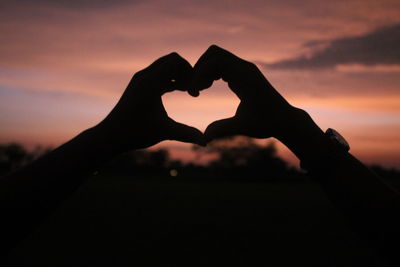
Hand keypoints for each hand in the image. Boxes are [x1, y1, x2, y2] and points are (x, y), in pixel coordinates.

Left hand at [95, 52, 205, 150]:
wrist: (110, 136)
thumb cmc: (135, 134)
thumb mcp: (164, 132)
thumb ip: (187, 134)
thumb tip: (206, 142)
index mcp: (150, 82)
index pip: (176, 61)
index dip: (191, 73)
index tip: (196, 92)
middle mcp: (144, 76)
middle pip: (172, 60)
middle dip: (186, 72)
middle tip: (194, 90)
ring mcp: (140, 79)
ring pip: (165, 66)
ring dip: (179, 75)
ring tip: (189, 92)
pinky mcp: (139, 84)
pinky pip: (159, 73)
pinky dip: (171, 79)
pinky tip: (179, 92)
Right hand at [190, 45, 304, 142]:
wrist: (285, 120)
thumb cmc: (267, 124)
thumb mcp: (243, 127)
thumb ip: (222, 129)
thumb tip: (203, 139)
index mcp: (245, 76)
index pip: (216, 60)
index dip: (200, 73)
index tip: (194, 93)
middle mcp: (244, 68)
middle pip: (214, 54)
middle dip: (199, 69)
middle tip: (194, 90)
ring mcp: (244, 69)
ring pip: (216, 57)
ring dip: (204, 70)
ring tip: (199, 91)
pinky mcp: (243, 74)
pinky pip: (221, 64)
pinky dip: (210, 73)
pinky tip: (207, 88)